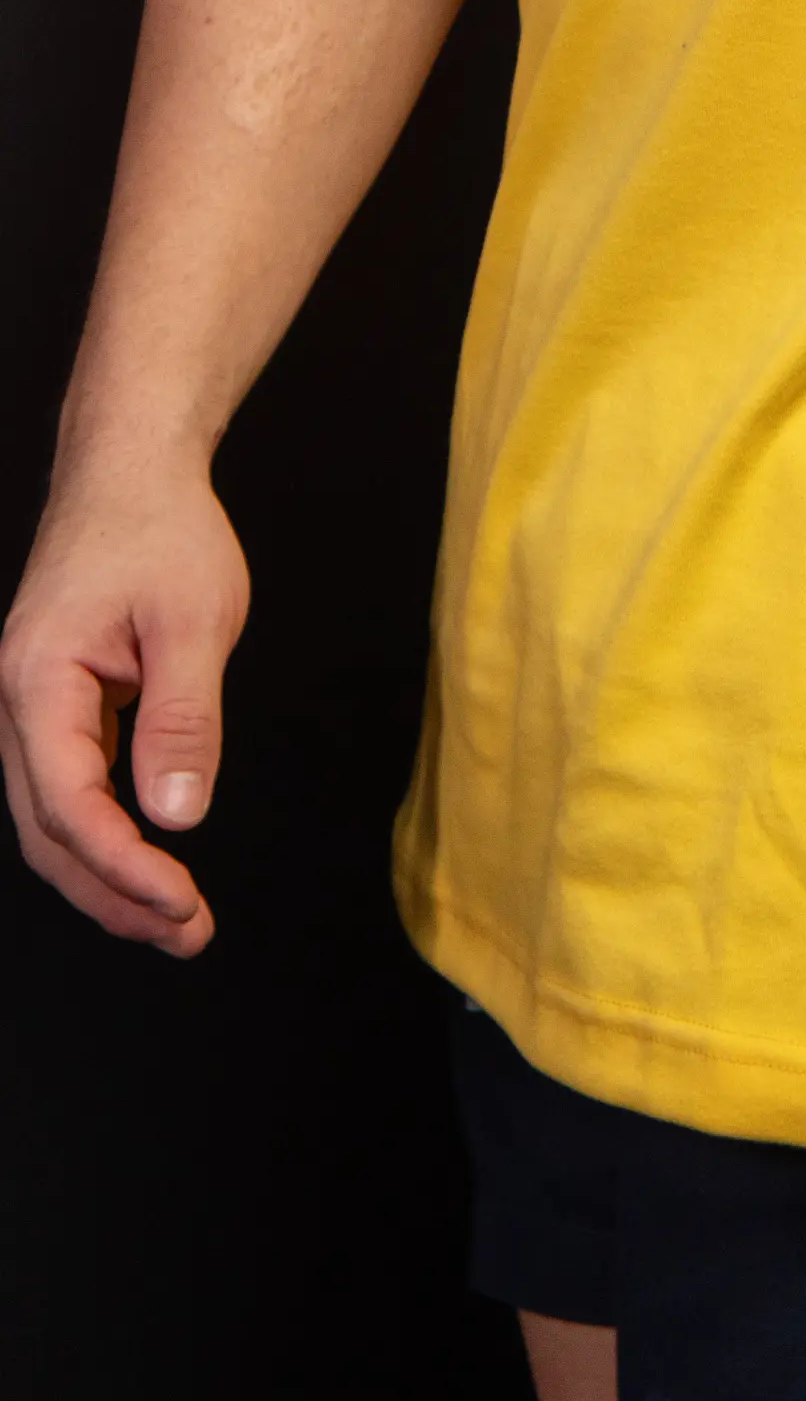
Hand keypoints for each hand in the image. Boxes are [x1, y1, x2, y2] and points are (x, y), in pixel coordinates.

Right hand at [0, 461, 248, 956]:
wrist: (131, 466)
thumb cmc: (162, 528)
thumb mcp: (192, 620)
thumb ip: (182, 718)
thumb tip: (177, 814)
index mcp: (38, 681)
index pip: (69, 804)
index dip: (123, 866)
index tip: (181, 903)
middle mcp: (18, 701)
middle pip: (48, 829)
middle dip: (113, 893)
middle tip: (188, 934)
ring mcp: (33, 703)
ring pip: (54, 815)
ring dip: (109, 873)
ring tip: (177, 919)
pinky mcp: (60, 699)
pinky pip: (71, 782)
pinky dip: (108, 829)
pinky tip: (151, 857)